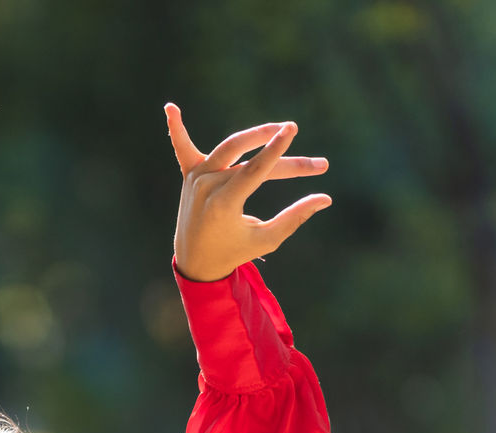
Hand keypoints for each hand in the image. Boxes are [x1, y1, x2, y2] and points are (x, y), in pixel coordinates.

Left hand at [165, 104, 331, 281]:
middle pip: (248, 159)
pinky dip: (176, 128)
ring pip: (229, 149)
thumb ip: (294, 217)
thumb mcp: (266, 240)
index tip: (292, 128)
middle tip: (308, 156)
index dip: (275, 149)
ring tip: (280, 129)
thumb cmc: (234, 251)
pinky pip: (183, 148)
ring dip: (255, 136)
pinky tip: (170, 107)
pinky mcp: (189, 176)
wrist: (194, 262)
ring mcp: (195, 179)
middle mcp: (206, 187)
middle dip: (279, 153)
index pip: (254, 169)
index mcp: (223, 204)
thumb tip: (325, 198)